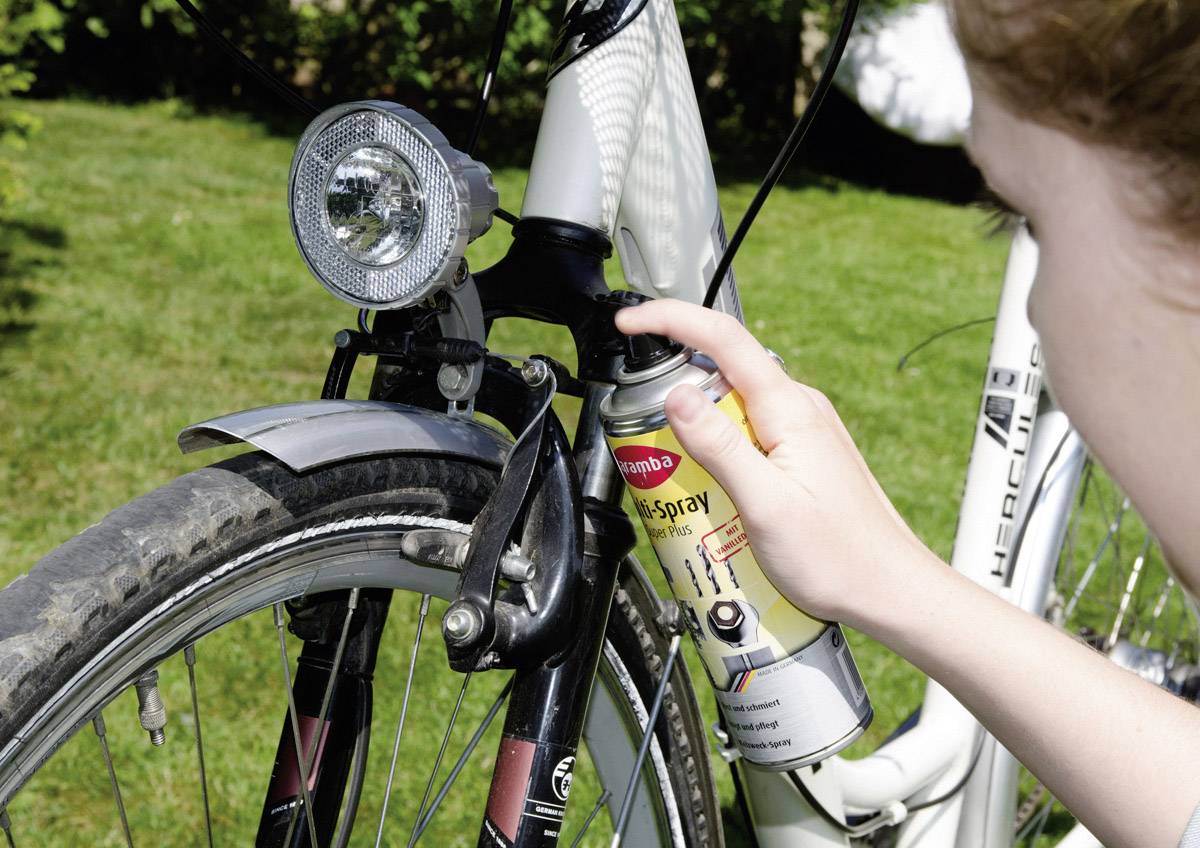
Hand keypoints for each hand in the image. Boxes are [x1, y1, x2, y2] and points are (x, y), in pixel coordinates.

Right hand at [616, 299, 934, 626]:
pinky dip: (720, 453)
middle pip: (720, 373)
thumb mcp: (764, 504)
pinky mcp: (800, 453)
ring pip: (731, 408)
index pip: (722, 337)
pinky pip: (748, 435)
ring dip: (698, 434)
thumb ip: (718, 446)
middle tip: (654, 444)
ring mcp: (802, 429)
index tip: (629, 321)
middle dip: (675, 398)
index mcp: (788, 409)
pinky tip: (719, 495)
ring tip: (691, 482)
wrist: (888, 589)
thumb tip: (675, 394)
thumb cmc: (837, 557)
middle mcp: (798, 408)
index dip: (669, 319)